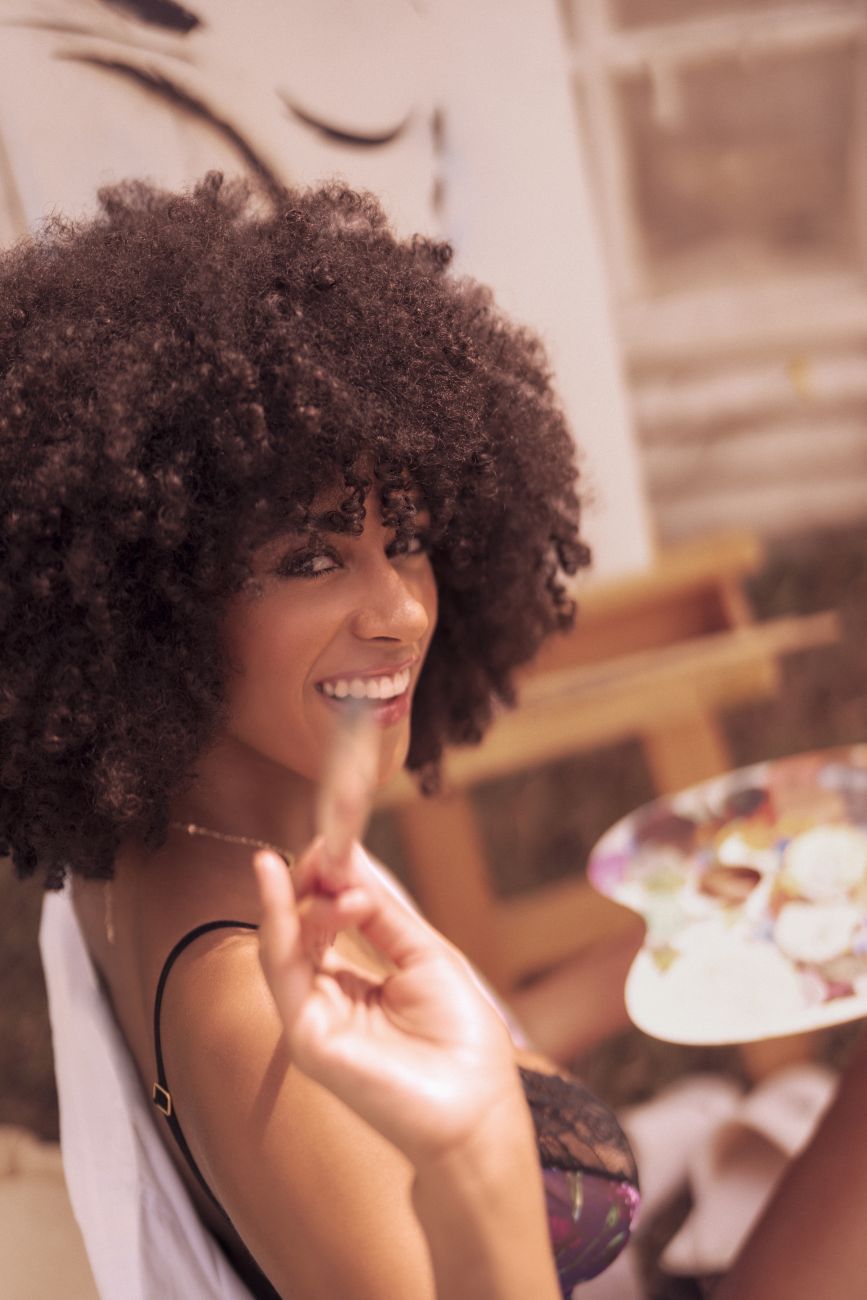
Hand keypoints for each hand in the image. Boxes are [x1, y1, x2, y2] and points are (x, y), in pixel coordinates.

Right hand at [253, 840, 524, 1170]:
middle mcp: (325, 1003)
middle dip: (307, 881)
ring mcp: (312, 1022)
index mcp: (353, 988)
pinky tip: (308, 890)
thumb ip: (381, 910)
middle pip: (296, 930)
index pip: (322, 924)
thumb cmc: (462, 1040)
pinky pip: (283, 971)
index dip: (325, 881)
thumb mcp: (425, 954)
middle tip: (322, 846)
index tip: (334, 843)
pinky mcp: (306, 1038)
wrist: (479, 1109)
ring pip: (280, 945)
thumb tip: (347, 855)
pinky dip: (290, 923)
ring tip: (315, 858)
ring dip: (295, 895)